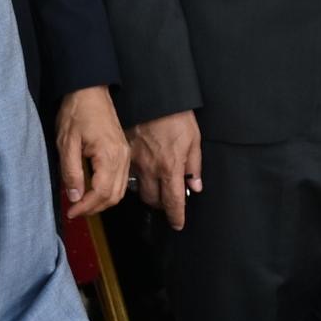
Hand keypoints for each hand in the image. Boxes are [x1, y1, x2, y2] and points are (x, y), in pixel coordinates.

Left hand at [51, 85, 128, 219]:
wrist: (90, 91)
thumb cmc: (77, 112)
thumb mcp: (66, 143)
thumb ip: (71, 171)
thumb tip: (75, 196)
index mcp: (109, 155)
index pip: (101, 192)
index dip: (86, 207)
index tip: (71, 212)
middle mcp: (122, 158)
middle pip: (114, 196)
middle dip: (94, 208)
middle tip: (75, 211)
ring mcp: (125, 156)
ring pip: (119, 191)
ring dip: (101, 202)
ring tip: (82, 204)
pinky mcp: (123, 153)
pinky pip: (120, 181)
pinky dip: (108, 192)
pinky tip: (92, 191)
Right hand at [128, 109, 201, 225]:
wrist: (154, 96)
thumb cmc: (176, 116)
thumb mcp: (194, 140)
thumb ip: (194, 166)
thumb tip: (195, 186)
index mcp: (170, 167)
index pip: (173, 201)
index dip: (176, 216)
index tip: (177, 224)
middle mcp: (150, 168)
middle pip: (153, 200)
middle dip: (161, 204)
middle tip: (168, 199)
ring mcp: (135, 161)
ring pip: (138, 189)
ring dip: (147, 192)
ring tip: (155, 186)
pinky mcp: (124, 153)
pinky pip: (128, 173)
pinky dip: (136, 177)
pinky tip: (143, 170)